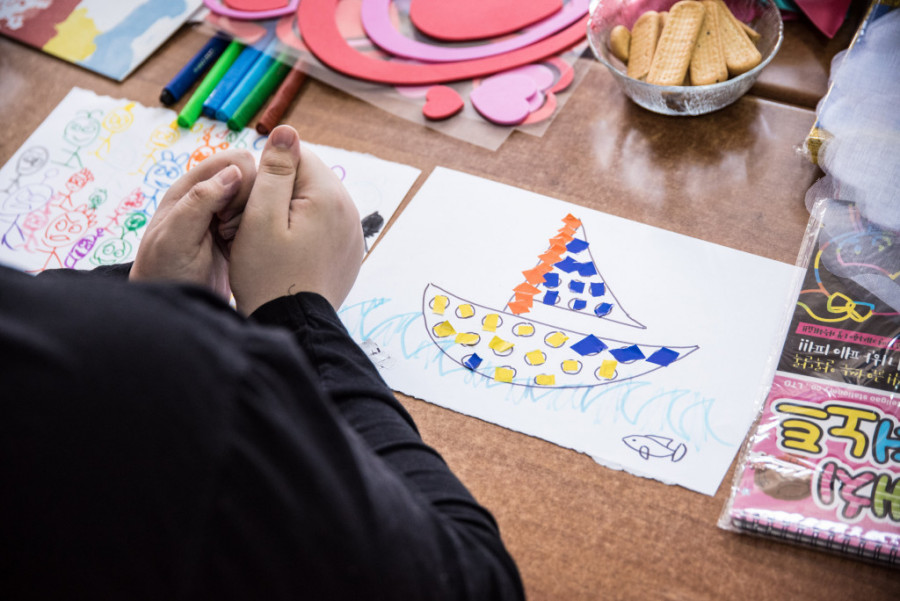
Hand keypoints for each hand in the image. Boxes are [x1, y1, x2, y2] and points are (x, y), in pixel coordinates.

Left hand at [130, 149, 255, 297]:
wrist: (171, 312)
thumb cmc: (164, 274)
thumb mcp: (175, 239)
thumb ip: (200, 202)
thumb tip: (234, 172)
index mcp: (191, 189)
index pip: (233, 162)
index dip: (242, 183)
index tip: (228, 216)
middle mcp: (210, 197)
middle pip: (252, 177)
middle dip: (253, 202)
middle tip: (232, 231)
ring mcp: (226, 217)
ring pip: (261, 200)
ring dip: (258, 219)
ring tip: (236, 243)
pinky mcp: (239, 236)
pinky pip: (263, 222)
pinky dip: (261, 232)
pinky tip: (245, 251)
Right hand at [229, 125, 363, 314]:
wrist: (294, 325)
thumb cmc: (269, 275)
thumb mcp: (260, 218)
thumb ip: (274, 171)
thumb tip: (286, 130)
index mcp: (329, 196)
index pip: (297, 155)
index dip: (266, 172)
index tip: (249, 202)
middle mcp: (350, 210)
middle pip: (308, 178)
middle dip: (279, 192)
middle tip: (254, 225)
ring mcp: (353, 233)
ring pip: (315, 203)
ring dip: (290, 212)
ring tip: (269, 242)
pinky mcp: (350, 252)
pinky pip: (324, 227)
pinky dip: (304, 232)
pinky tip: (287, 254)